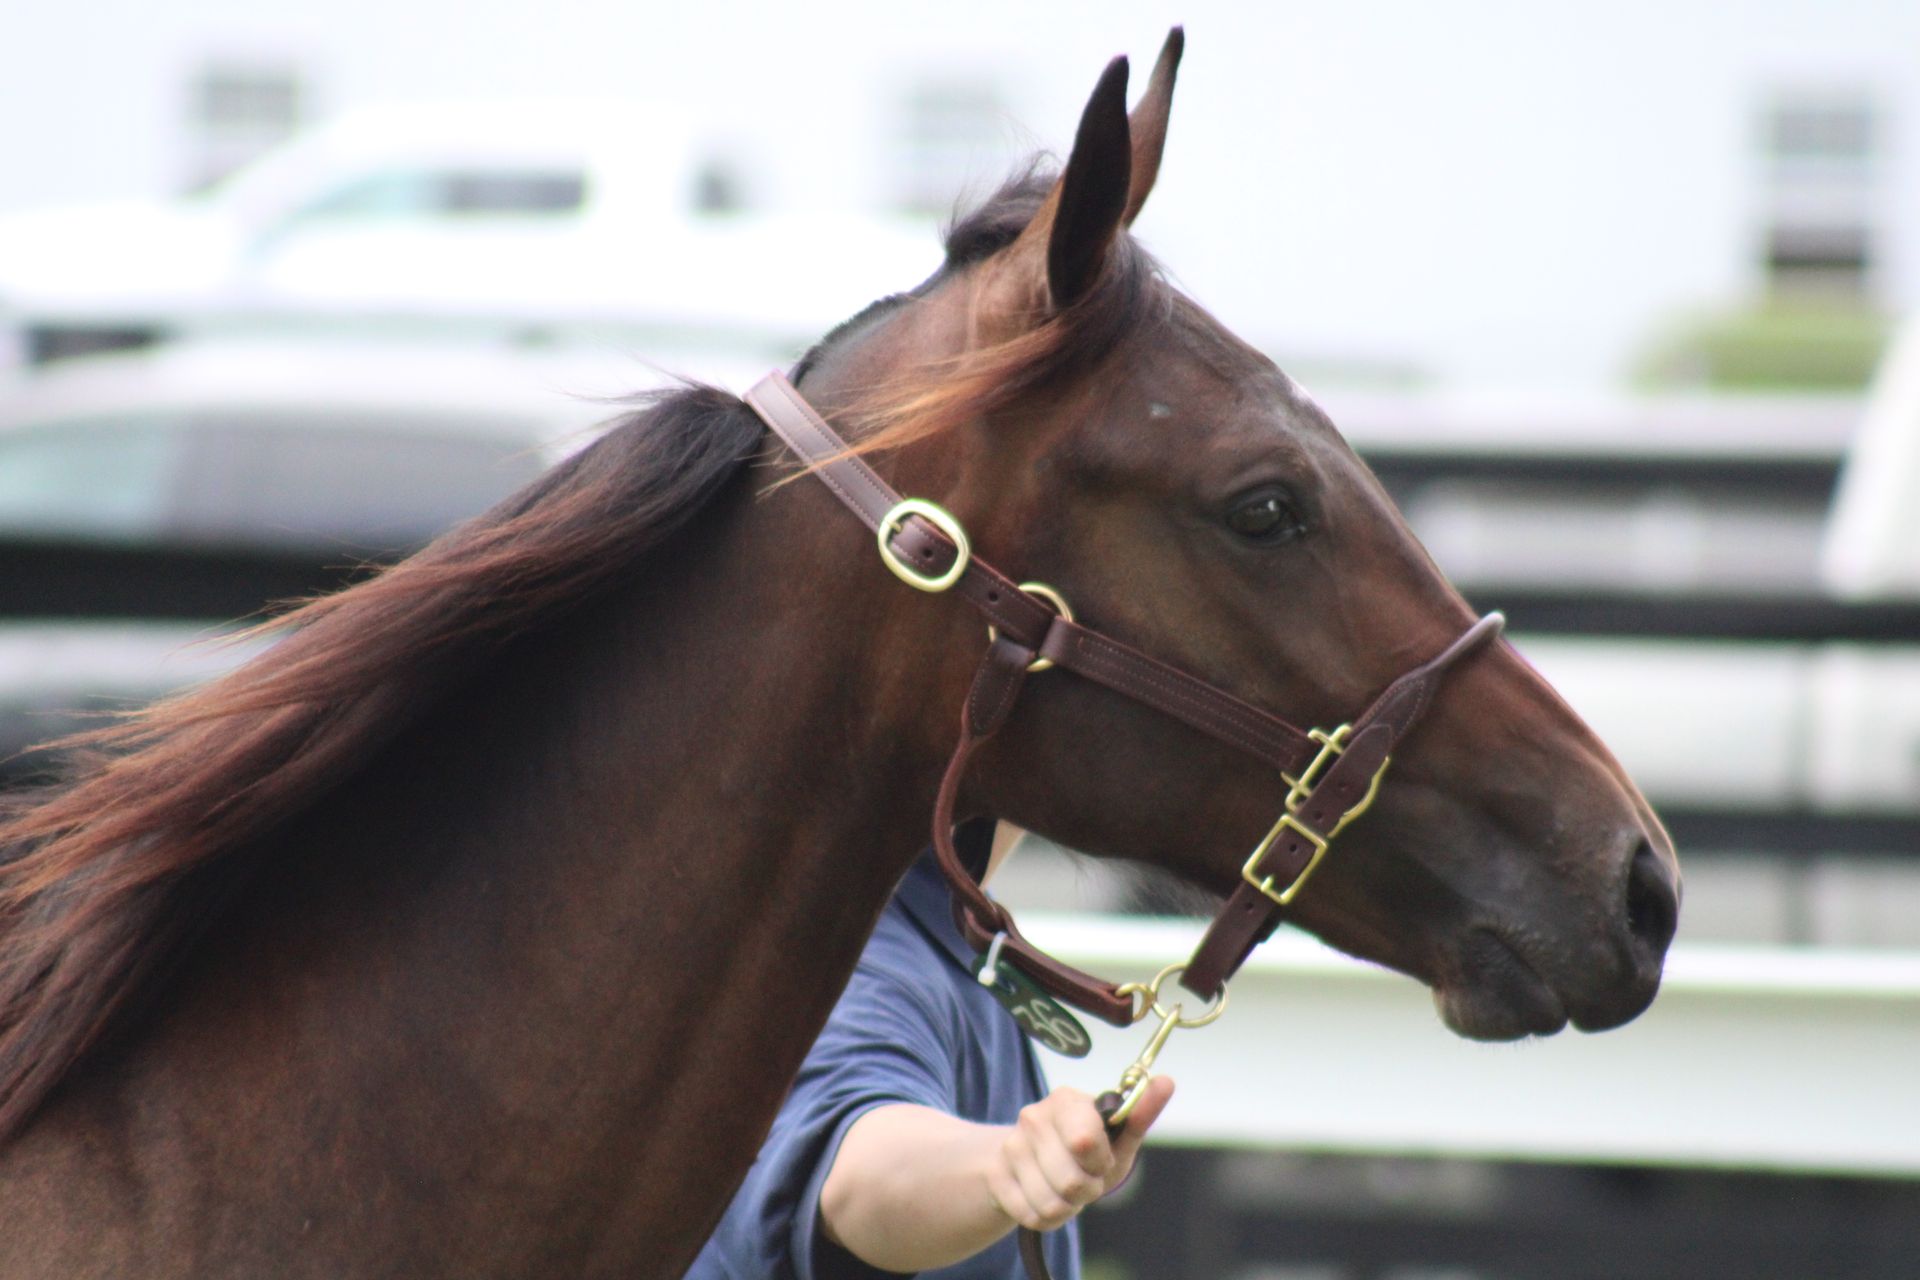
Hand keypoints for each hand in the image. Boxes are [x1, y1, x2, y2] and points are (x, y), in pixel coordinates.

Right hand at [984, 1077, 1174, 1231]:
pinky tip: (1043, 1197)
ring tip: (1064, 1189)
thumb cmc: (1084, 1150)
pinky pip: (1032, 1217)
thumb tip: (1167, 1081)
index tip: (1100, 1158)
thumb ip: (1140, 1114)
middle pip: (1072, 1183)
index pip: (1085, 1141)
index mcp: (1065, 1100)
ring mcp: (1010, 1146)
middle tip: (1084, 1178)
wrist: (1028, 1162)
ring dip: (1067, 1207)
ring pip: (1052, 1204)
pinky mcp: (995, 1176)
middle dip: (1086, 1190)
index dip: (1100, 1162)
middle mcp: (1032, 1117)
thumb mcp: (1115, 1137)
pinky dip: (1046, 1218)